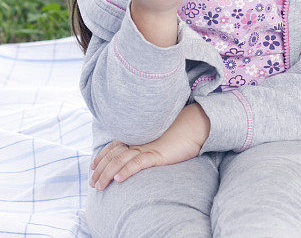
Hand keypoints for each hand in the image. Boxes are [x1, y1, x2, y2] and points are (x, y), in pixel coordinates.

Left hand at [89, 103, 210, 190]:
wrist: (196, 124)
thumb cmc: (180, 129)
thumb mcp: (158, 134)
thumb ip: (146, 139)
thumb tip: (139, 147)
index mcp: (138, 134)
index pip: (113, 146)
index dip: (101, 157)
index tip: (93, 166)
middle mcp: (138, 140)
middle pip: (112, 155)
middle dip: (99, 170)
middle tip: (93, 183)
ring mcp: (147, 146)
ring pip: (120, 161)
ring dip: (106, 174)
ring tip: (99, 186)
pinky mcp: (157, 154)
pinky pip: (138, 163)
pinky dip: (126, 171)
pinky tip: (119, 179)